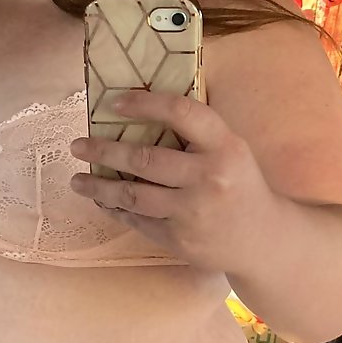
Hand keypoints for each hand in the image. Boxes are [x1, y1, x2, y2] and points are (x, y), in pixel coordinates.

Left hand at [68, 88, 270, 272]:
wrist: (264, 240)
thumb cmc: (241, 186)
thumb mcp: (232, 150)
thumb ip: (198, 133)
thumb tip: (145, 107)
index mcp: (225, 147)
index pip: (181, 113)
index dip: (145, 104)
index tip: (115, 102)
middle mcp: (208, 178)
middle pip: (144, 160)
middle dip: (103, 151)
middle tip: (78, 146)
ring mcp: (192, 213)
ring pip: (132, 196)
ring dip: (98, 187)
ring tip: (77, 181)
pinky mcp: (180, 240)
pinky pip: (138, 221)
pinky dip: (117, 210)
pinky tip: (103, 202)